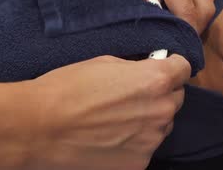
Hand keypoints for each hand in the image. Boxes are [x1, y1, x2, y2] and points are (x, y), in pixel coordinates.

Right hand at [25, 55, 190, 169]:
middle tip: (134, 95)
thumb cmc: (68, 88)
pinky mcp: (139, 163)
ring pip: (162, 124)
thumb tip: (147, 70)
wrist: (39, 127)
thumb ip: (136, 69)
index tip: (164, 68)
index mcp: (157, 80)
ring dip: (149, 119)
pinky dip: (135, 142)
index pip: (184, 69)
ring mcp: (152, 140)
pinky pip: (146, 147)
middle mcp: (162, 110)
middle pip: (176, 98)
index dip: (172, 66)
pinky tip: (111, 138)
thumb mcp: (106, 62)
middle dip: (161, 94)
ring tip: (119, 119)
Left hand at [65, 0, 214, 32]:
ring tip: (178, 31)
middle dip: (197, 28)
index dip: (186, 34)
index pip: (188, 10)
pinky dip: (196, 0)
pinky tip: (178, 7)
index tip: (175, 51)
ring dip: (198, 15)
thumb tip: (155, 12)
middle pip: (205, 5)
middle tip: (177, 45)